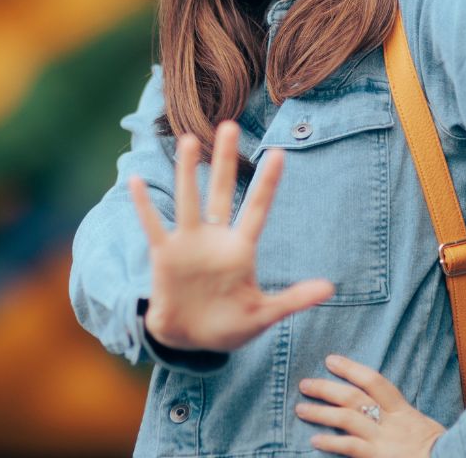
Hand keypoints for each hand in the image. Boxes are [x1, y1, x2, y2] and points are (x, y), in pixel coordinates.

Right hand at [130, 121, 334, 352]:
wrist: (190, 341)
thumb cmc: (229, 325)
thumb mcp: (263, 314)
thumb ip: (293, 299)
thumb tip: (331, 288)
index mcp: (241, 249)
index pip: (257, 209)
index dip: (267, 183)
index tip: (278, 153)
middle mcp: (215, 238)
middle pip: (222, 191)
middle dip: (225, 160)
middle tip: (230, 125)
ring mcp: (188, 243)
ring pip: (189, 200)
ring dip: (187, 173)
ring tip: (188, 140)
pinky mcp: (164, 255)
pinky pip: (152, 225)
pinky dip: (143, 205)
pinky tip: (134, 181)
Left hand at [296, 354, 446, 456]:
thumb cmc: (440, 450)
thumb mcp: (423, 428)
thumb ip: (403, 418)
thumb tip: (379, 409)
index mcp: (404, 411)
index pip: (374, 381)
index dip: (351, 368)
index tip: (330, 360)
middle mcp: (391, 422)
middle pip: (353, 397)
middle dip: (327, 388)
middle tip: (305, 383)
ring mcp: (383, 441)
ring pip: (346, 419)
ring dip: (320, 413)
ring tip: (301, 409)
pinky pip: (350, 447)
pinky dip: (330, 443)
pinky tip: (315, 441)